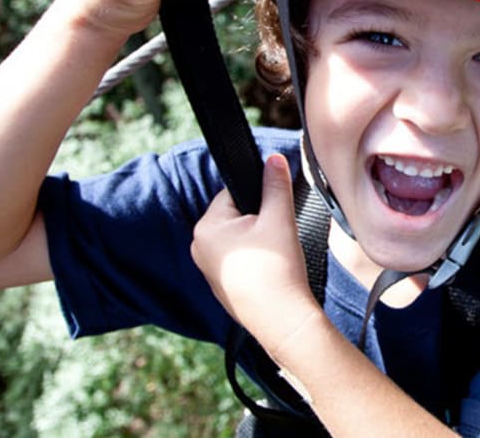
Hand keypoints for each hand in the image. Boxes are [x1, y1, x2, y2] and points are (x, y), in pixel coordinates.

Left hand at [192, 154, 322, 360]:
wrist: (281, 319)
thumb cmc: (276, 269)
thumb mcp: (279, 218)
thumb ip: (275, 185)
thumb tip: (274, 159)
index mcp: (206, 227)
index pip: (233, 193)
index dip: (259, 199)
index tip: (274, 215)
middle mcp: (199, 247)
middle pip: (236, 216)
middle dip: (258, 221)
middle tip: (276, 238)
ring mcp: (208, 269)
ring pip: (238, 239)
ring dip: (258, 242)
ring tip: (274, 257)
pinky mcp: (220, 286)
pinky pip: (238, 261)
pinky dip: (254, 262)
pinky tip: (269, 272)